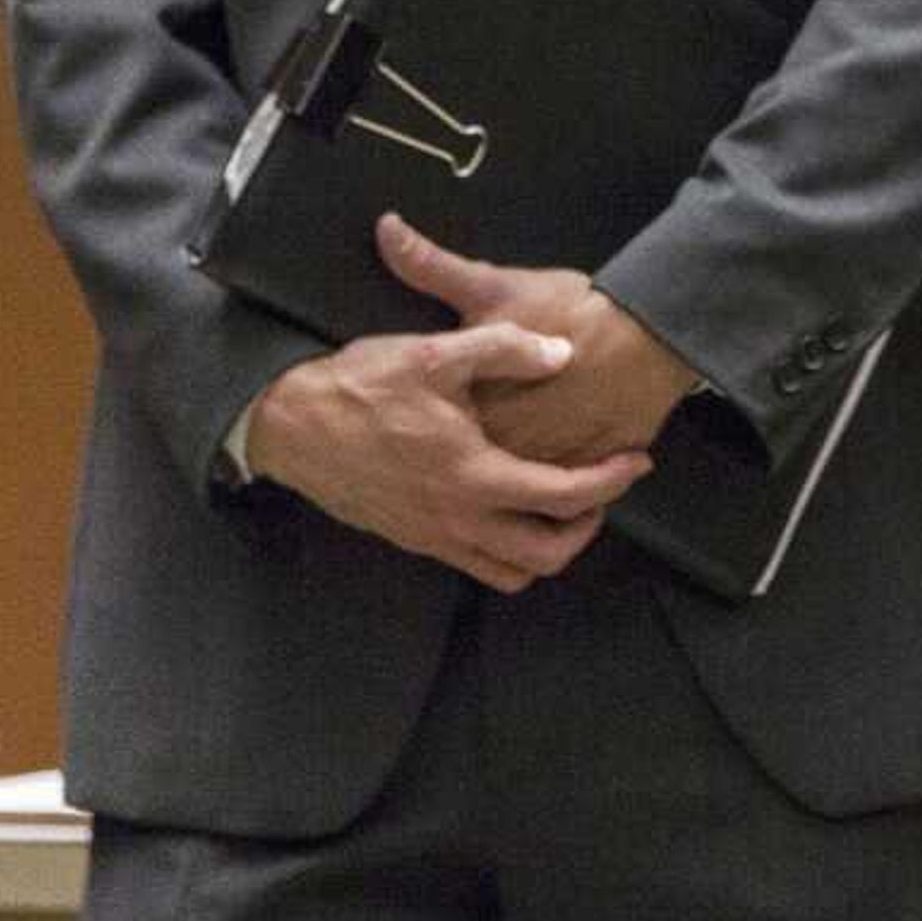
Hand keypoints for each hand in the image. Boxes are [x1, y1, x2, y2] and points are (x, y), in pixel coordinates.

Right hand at [245, 322, 650, 590]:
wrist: (285, 423)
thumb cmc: (359, 386)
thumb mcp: (434, 352)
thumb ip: (505, 348)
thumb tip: (562, 352)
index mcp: (471, 475)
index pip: (564, 497)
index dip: (612, 481)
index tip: (636, 459)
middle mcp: (454, 520)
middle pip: (545, 557)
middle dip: (586, 528)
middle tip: (601, 489)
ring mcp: (429, 536)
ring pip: (508, 572)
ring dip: (546, 546)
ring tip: (561, 502)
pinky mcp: (409, 538)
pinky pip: (473, 563)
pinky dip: (506, 547)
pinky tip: (509, 503)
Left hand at [379, 213, 698, 466]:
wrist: (651, 328)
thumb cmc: (572, 308)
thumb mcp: (494, 287)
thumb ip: (432, 267)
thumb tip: (387, 228)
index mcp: (478, 410)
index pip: (439, 438)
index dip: (434, 432)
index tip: (435, 422)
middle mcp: (513, 447)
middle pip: (483, 472)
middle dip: (477, 470)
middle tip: (484, 451)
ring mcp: (558, 461)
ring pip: (532, 488)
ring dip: (525, 484)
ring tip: (525, 464)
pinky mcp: (597, 466)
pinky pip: (579, 490)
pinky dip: (572, 478)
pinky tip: (569, 454)